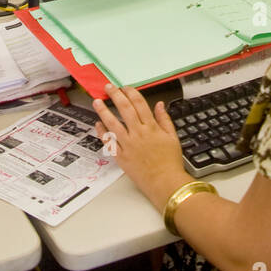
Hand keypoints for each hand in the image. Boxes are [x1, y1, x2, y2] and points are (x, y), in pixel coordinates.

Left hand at [92, 86, 187, 211]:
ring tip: (97, 102)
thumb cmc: (170, 162)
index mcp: (151, 128)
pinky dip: (102, 132)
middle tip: (108, 87)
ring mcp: (128, 145)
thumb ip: (165, 119)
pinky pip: (109, 142)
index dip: (131, 93)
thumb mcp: (173, 137)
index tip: (125, 88)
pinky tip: (98, 124)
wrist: (165, 182)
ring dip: (103, 111)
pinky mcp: (121, 156)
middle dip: (115, 95)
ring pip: (113, 123)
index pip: (139, 104)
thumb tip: (160, 105)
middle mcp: (138, 134)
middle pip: (124, 109)